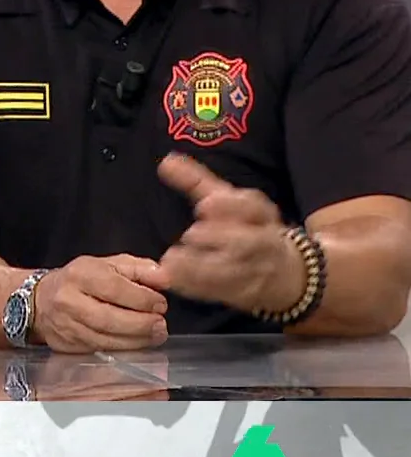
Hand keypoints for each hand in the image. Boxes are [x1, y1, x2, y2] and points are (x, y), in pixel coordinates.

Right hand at [32, 255, 169, 353]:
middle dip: (141, 324)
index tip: (161, 304)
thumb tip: (164, 278)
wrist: (39, 300)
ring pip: (105, 339)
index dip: (142, 299)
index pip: (115, 288)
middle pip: (109, 318)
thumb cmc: (81, 280)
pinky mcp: (66, 345)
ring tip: (155, 336)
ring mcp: (65, 326)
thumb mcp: (108, 264)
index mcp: (80, 275)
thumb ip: (139, 268)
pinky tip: (136, 344)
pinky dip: (122, 349)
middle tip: (161, 325)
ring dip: (136, 340)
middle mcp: (68, 300)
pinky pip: (98, 350)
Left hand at [157, 153, 305, 314]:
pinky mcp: (244, 295)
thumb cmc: (248, 228)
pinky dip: (195, 288)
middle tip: (191, 234)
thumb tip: (166, 160)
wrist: (290, 274)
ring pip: (234, 272)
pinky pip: (221, 293)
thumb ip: (196, 181)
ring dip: (202, 268)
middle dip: (221, 239)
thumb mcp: (228, 200)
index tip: (205, 204)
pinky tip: (171, 279)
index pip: (253, 207)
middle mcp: (264, 243)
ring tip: (172, 260)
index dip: (231, 206)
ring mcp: (256, 272)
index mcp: (262, 216)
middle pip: (248, 243)